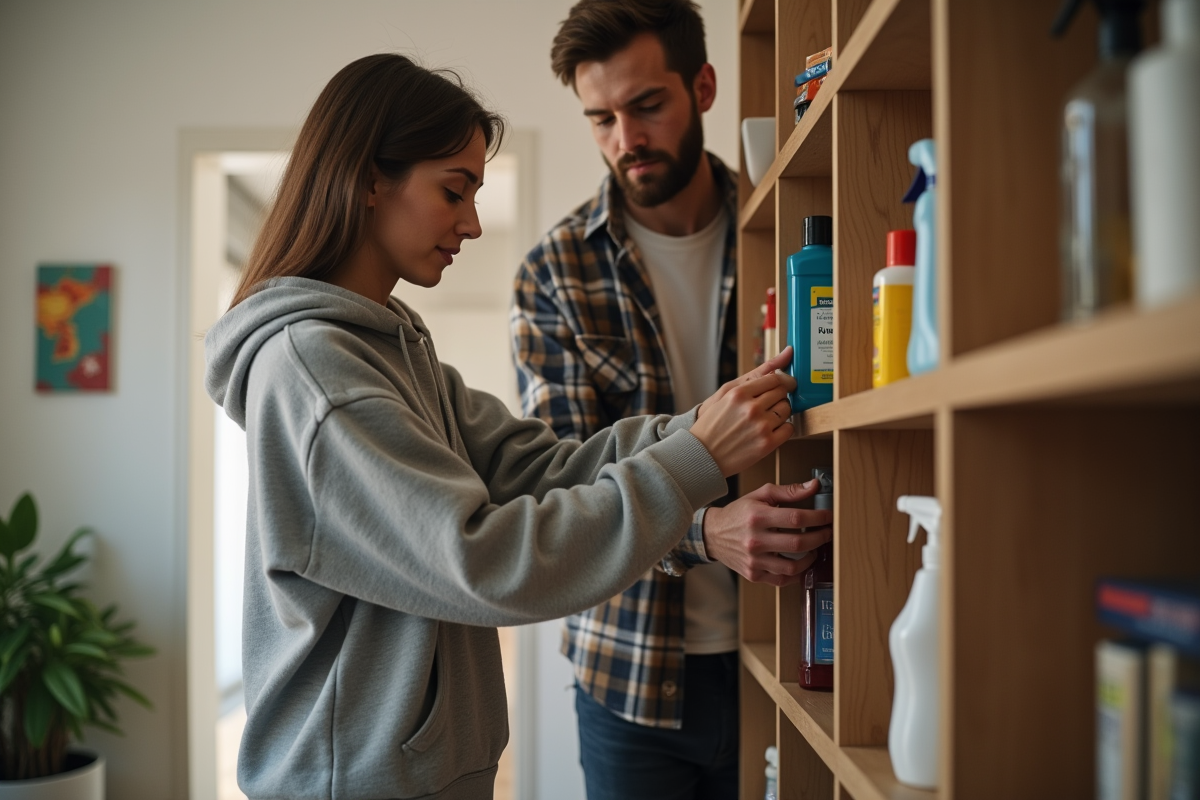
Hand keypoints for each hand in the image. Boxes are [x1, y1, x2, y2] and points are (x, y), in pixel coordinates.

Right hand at [691, 347, 796, 476]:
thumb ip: (756, 375)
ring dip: (781, 412)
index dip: (779, 382)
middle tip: (769, 404)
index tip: (780, 386)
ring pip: (787, 409)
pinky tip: (769, 430)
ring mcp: (761, 427)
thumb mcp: (726, 393)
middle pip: (783, 392)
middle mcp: (752, 408)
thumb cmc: (713, 423)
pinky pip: (789, 428)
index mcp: (739, 394)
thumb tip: (787, 353)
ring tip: (766, 418)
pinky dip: (783, 428)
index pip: (774, 378)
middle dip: (779, 396)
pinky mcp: (767, 444)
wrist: (702, 455)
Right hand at [702, 480, 833, 585]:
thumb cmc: (738, 513)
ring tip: (814, 549)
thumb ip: (788, 491)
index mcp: (757, 517)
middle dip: (820, 538)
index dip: (818, 517)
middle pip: (798, 543)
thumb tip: (814, 486)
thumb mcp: (760, 495)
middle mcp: (755, 540)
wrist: (713, 534)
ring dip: (811, 558)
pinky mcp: (753, 574)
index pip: (796, 517)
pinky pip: (781, 580)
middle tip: (827, 533)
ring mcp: (754, 560)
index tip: (828, 517)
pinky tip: (801, 564)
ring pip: (792, 567)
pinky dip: (796, 574)